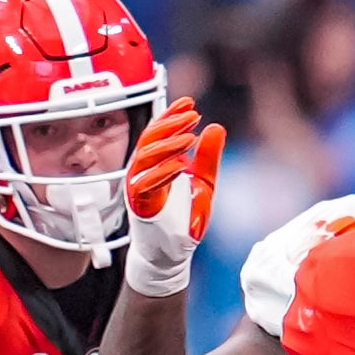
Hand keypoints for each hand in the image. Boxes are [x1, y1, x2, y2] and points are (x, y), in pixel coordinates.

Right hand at [125, 97, 224, 298]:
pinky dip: (163, 172)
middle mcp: (143, 171)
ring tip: (190, 136)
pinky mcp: (139, 204)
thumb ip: (208, 157)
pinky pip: (145, 183)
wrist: (174, 252)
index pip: (159, 132)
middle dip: (170, 124)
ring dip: (168, 144)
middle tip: (192, 114)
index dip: (172, 115)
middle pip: (150, 139)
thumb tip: (216, 127)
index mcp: (155, 163)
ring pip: (146, 156)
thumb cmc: (185, 218)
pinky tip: (181, 164)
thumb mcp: (204, 182)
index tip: (189, 102)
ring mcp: (138, 186)